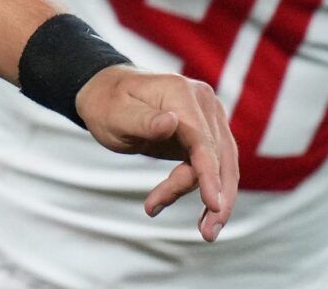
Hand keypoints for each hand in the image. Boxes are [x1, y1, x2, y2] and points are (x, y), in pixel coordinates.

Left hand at [76, 65, 237, 241]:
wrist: (107, 93)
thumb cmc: (107, 104)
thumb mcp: (116, 115)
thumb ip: (144, 120)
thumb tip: (171, 123)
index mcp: (181, 93)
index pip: (202, 140)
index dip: (209, 174)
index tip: (213, 204)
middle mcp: (202, 102)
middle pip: (219, 155)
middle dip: (217, 196)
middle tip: (207, 233)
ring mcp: (208, 116)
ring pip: (221, 164)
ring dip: (214, 198)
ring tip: (203, 230)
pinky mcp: (205, 132)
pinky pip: (212, 165)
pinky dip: (204, 188)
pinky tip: (192, 210)